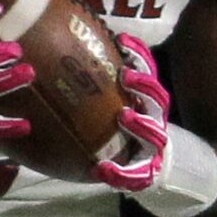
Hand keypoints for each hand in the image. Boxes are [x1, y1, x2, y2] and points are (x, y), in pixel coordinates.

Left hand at [90, 34, 169, 191]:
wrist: (147, 169)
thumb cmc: (120, 132)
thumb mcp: (110, 106)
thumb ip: (95, 88)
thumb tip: (58, 59)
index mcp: (147, 102)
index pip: (149, 72)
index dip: (139, 55)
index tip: (121, 40)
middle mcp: (155, 121)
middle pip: (159, 99)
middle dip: (145, 85)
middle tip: (126, 76)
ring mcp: (153, 148)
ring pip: (156, 134)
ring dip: (141, 123)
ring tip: (123, 115)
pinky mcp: (145, 174)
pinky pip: (134, 176)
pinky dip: (119, 172)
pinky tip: (100, 169)